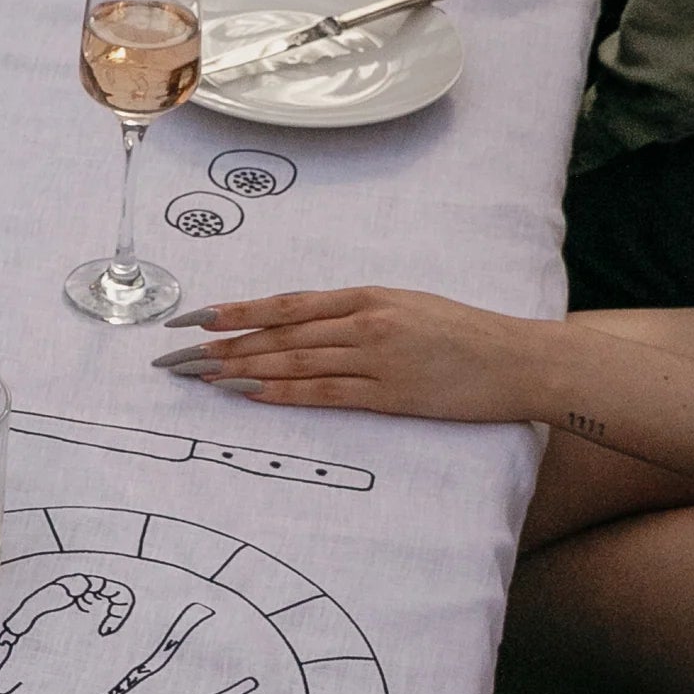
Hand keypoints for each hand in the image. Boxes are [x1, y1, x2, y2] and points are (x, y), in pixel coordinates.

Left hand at [165, 286, 563, 423]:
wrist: (518, 359)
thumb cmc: (464, 334)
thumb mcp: (407, 307)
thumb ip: (356, 315)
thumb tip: (303, 327)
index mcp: (367, 296)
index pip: (286, 304)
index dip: (235, 311)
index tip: (192, 319)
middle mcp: (365, 322)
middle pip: (279, 334)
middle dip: (222, 346)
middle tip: (175, 357)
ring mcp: (376, 358)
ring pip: (293, 362)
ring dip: (241, 371)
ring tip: (199, 378)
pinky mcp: (390, 394)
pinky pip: (325, 393)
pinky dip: (282, 394)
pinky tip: (248, 396)